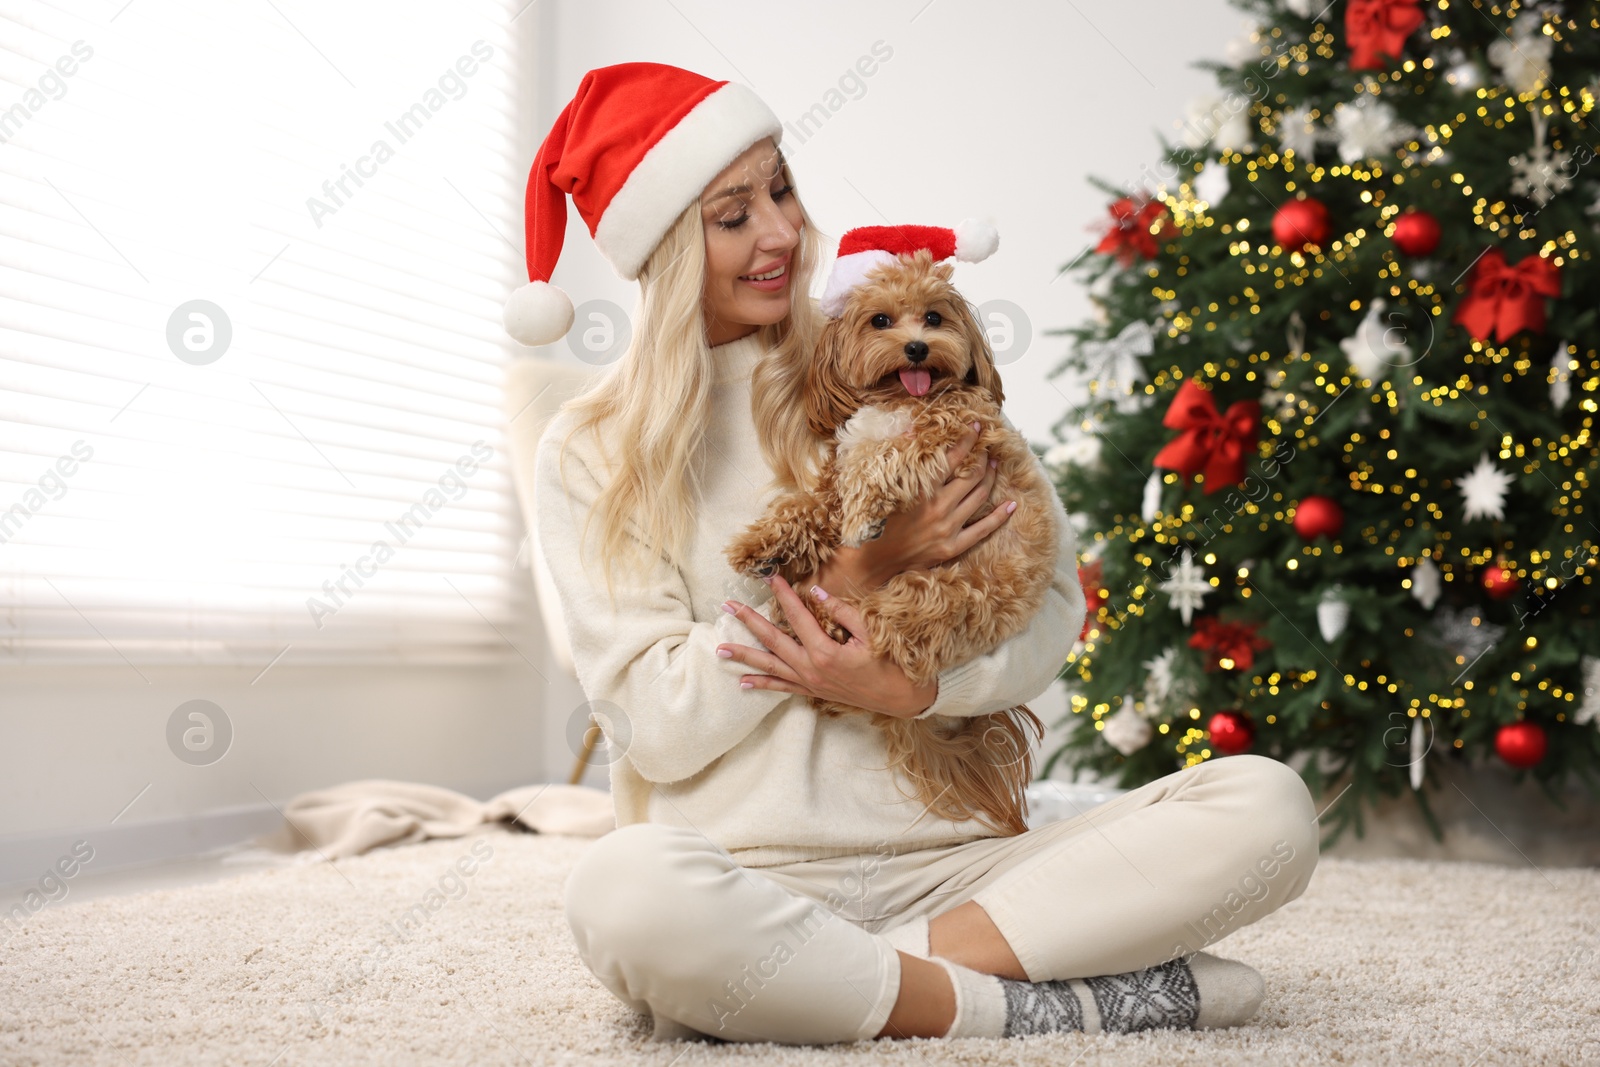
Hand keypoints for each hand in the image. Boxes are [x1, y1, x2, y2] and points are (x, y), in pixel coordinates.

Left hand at [716, 575, 935, 718]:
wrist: (900, 699)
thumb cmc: (889, 664)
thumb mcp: (870, 633)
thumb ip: (842, 612)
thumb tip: (816, 594)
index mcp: (825, 652)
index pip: (797, 617)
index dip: (783, 596)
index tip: (770, 579)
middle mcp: (811, 669)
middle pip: (773, 641)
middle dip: (749, 622)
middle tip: (728, 607)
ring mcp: (809, 683)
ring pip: (771, 666)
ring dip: (745, 656)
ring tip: (720, 649)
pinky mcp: (812, 692)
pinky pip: (782, 687)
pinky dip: (762, 684)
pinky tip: (743, 682)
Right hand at [850, 421, 1016, 580]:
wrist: (876, 560)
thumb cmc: (879, 520)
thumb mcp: (887, 486)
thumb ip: (904, 459)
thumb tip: (912, 429)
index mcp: (921, 491)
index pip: (951, 459)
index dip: (966, 441)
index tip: (975, 427)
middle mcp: (938, 508)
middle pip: (971, 476)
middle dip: (983, 458)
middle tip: (988, 448)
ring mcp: (947, 529)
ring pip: (979, 497)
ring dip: (991, 478)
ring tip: (995, 465)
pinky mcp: (952, 547)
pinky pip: (983, 530)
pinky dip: (999, 516)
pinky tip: (1011, 504)